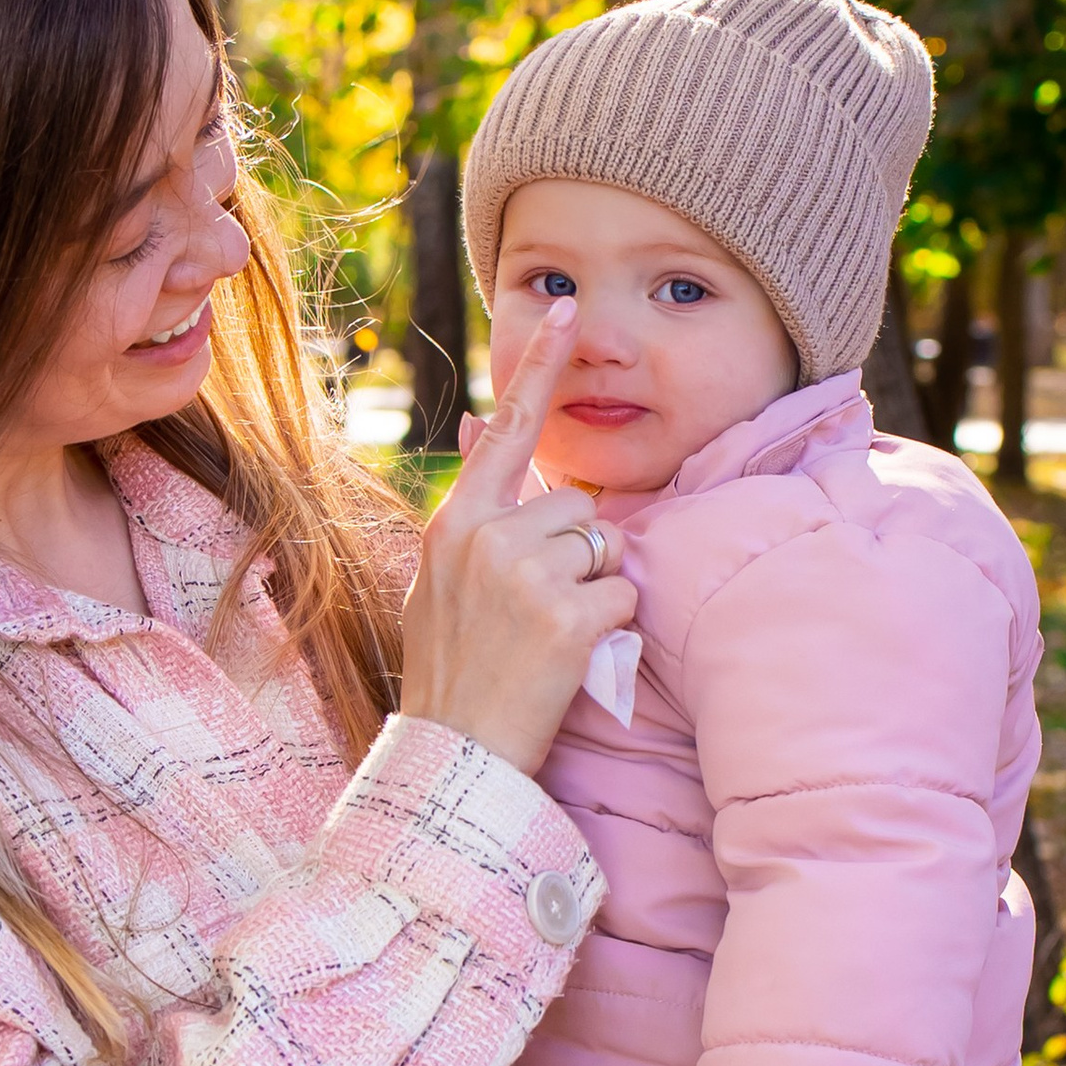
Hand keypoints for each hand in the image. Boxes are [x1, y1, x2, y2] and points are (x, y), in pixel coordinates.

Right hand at [399, 300, 639, 776]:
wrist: (452, 755)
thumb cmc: (453, 671)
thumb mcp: (441, 580)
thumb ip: (475, 511)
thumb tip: (480, 429)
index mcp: (456, 522)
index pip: (505, 430)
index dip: (540, 368)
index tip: (566, 310)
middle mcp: (486, 537)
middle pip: (577, 507)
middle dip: (577, 553)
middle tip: (539, 613)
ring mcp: (525, 576)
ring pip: (605, 547)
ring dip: (596, 590)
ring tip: (548, 636)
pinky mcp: (566, 616)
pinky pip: (624, 594)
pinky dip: (612, 627)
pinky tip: (571, 657)